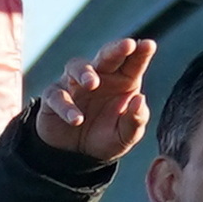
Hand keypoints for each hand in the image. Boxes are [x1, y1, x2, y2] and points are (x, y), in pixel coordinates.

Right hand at [32, 34, 154, 164]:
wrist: (75, 156)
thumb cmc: (105, 138)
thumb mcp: (125, 137)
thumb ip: (135, 121)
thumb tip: (140, 99)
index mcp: (123, 82)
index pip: (133, 63)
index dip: (141, 53)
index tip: (149, 45)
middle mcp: (100, 77)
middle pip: (106, 56)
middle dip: (116, 49)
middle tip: (127, 45)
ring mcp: (74, 84)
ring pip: (76, 66)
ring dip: (84, 71)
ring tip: (92, 83)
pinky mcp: (53, 97)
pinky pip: (57, 95)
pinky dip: (66, 106)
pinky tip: (77, 119)